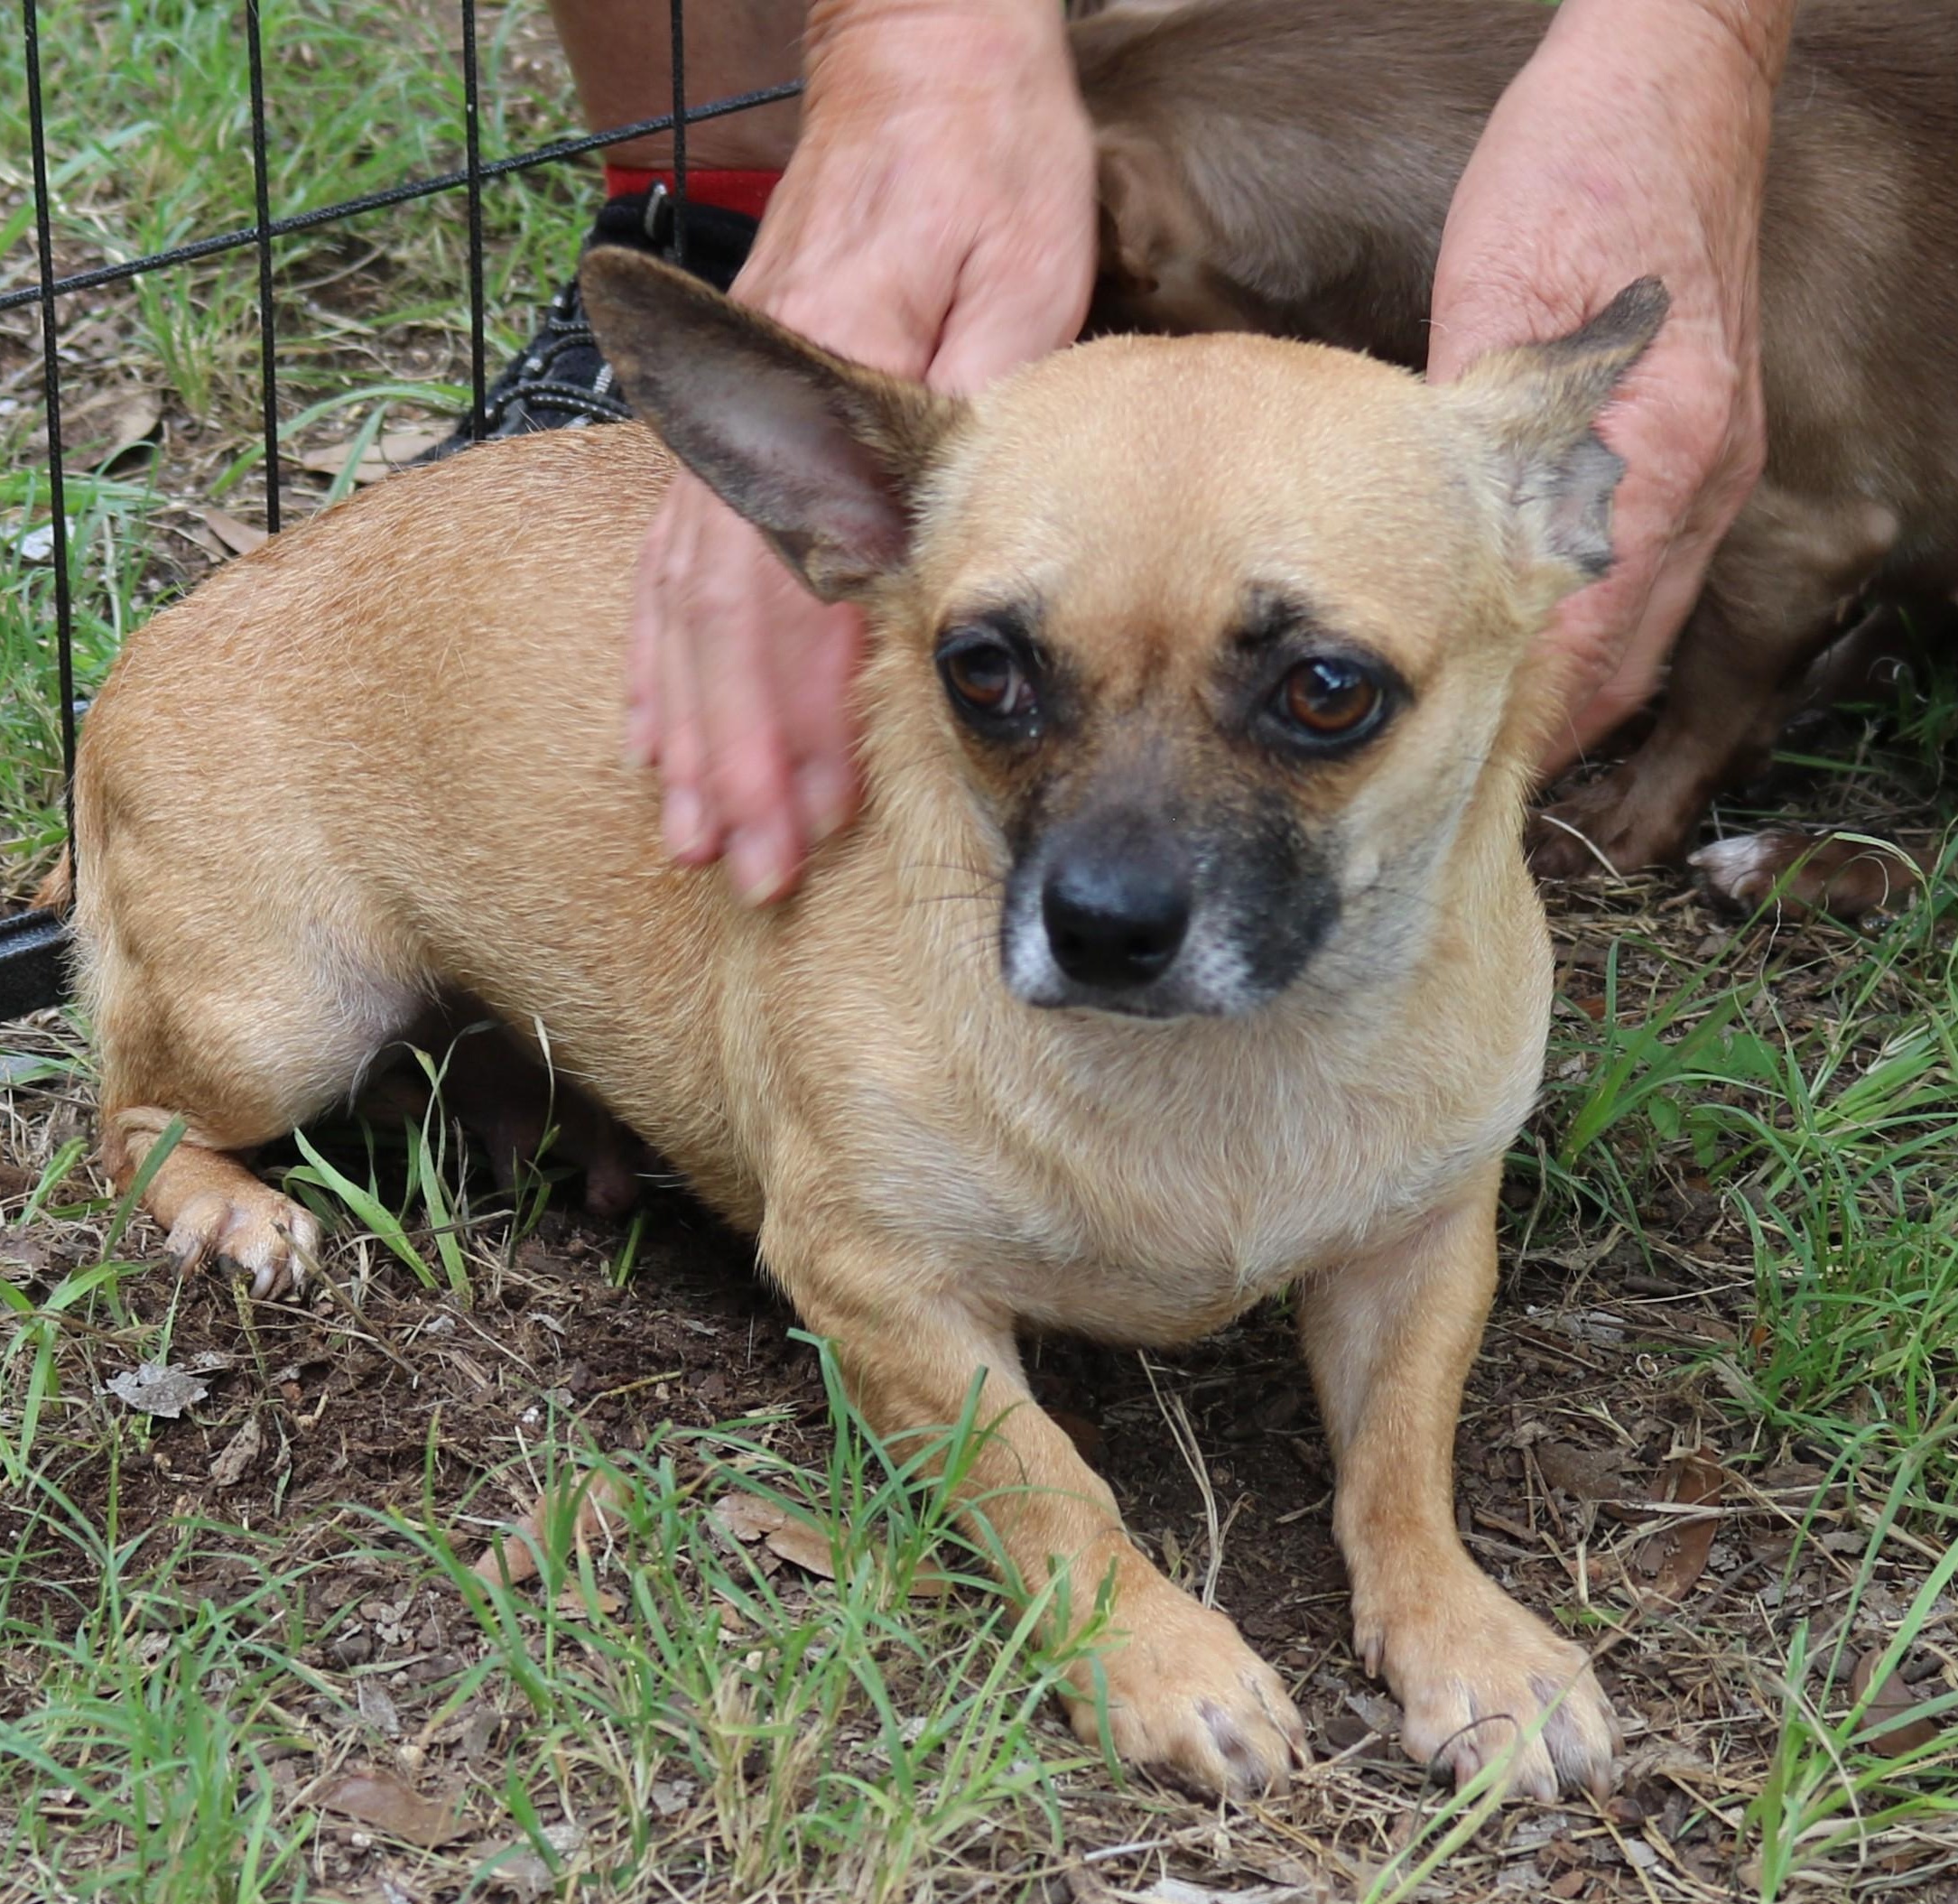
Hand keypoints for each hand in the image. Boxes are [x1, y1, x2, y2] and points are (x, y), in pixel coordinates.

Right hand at [629, 0, 1097, 902]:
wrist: (916, 62)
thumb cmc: (988, 166)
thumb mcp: (1024, 270)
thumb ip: (984, 403)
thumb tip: (951, 540)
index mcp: (834, 386)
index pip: (792, 589)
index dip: (798, 718)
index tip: (811, 820)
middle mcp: (763, 417)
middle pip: (721, 622)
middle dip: (738, 759)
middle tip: (754, 871)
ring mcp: (732, 423)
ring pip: (681, 606)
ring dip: (689, 729)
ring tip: (697, 837)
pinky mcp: (729, 427)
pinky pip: (669, 566)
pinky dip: (661, 662)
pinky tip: (660, 734)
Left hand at [1426, 0, 1795, 777]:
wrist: (1674, 75)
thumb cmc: (1576, 168)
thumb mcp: (1492, 295)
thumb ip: (1471, 428)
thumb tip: (1419, 531)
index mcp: (1658, 448)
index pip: (1590, 632)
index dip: (1526, 716)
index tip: (1462, 779)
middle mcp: (1702, 471)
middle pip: (1628, 654)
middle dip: (1551, 732)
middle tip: (1464, 792)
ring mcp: (1714, 460)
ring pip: (1646, 622)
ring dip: (1576, 690)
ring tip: (1494, 749)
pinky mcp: (1703, 440)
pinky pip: (1654, 571)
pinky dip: (1597, 625)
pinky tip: (1536, 646)